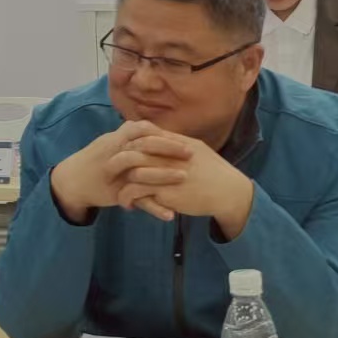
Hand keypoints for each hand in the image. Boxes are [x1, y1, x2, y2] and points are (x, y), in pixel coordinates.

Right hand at [49, 120, 190, 222]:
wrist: (72, 181)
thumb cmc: (94, 161)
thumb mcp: (109, 143)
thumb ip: (129, 137)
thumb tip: (151, 129)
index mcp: (115, 139)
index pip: (141, 129)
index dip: (163, 134)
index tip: (183, 140)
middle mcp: (114, 152)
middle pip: (143, 145)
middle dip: (168, 148)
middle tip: (190, 154)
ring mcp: (114, 173)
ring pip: (140, 170)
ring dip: (163, 174)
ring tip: (184, 178)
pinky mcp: (115, 192)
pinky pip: (136, 199)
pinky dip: (153, 207)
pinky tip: (169, 215)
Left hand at [115, 133, 255, 238]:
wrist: (229, 192)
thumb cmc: (213, 171)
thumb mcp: (195, 148)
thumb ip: (175, 142)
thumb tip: (157, 134)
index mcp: (175, 142)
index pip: (144, 133)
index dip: (128, 139)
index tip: (120, 148)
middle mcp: (169, 154)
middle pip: (133, 150)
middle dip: (117, 159)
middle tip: (108, 169)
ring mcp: (166, 173)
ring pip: (132, 172)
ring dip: (120, 182)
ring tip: (116, 190)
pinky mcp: (166, 192)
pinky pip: (139, 192)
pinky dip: (129, 198)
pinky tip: (127, 204)